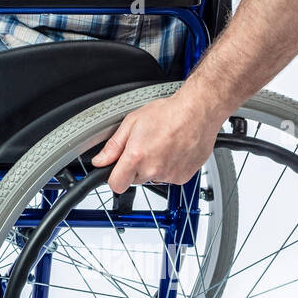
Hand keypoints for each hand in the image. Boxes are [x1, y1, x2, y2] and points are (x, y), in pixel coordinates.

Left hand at [90, 93, 226, 195]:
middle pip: (134, 180)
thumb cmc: (168, 113)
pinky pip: (169, 177)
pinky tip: (173, 151)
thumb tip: (100, 160)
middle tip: (145, 147)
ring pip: (152, 178)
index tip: (117, 170)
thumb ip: (113, 146)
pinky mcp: (183, 177)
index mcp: (136, 157)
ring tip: (161, 146)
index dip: (115, 177)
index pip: (116, 185)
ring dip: (153, 167)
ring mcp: (169, 175)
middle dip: (135, 168)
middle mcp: (153, 170)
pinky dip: (169, 168)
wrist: (197, 113)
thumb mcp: (132, 123)